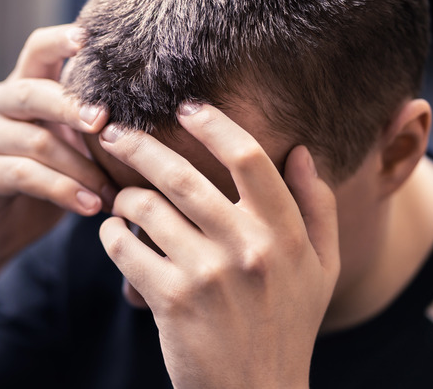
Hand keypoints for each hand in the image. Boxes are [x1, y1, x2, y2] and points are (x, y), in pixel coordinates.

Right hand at [0, 25, 114, 376]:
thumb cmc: (37, 187)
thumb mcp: (67, 150)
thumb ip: (91, 128)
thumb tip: (156, 117)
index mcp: (21, 89)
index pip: (38, 49)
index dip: (62, 39)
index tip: (92, 38)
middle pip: (34, 90)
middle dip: (76, 105)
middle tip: (107, 122)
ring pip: (38, 140)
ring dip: (83, 168)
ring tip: (114, 192)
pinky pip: (25, 175)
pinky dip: (64, 190)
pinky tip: (92, 206)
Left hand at [98, 103, 339, 388]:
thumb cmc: (287, 325)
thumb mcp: (322, 267)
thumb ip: (316, 206)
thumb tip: (300, 150)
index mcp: (284, 234)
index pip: (248, 158)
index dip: (213, 123)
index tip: (186, 107)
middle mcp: (247, 248)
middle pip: (181, 174)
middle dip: (138, 145)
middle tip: (115, 132)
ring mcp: (207, 275)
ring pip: (145, 207)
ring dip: (123, 197)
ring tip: (120, 199)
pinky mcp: (170, 300)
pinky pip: (124, 247)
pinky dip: (110, 234)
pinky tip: (114, 234)